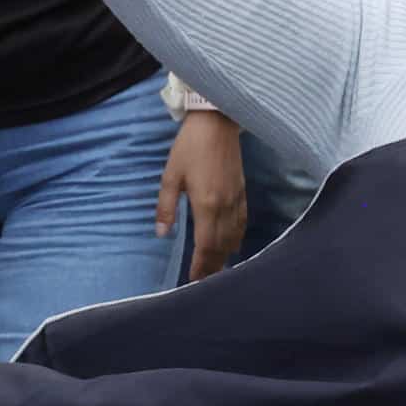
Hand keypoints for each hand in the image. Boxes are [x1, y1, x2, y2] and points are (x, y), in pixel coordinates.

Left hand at [157, 109, 247, 280]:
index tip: (193, 281)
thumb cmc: (189, 148)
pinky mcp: (242, 191)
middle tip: (204, 282)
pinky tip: (233, 245)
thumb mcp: (170, 176)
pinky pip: (242, 222)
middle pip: (221, 245)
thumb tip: (162, 233)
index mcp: (206, 204)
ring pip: (234, 236)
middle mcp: (225, 206)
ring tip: (216, 270)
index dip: (201, 265)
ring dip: (225, 255)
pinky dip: (237, 238)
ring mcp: (236, 199)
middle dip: (213, 266)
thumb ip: (166, 207)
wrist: (216, 123)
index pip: (206, 245)